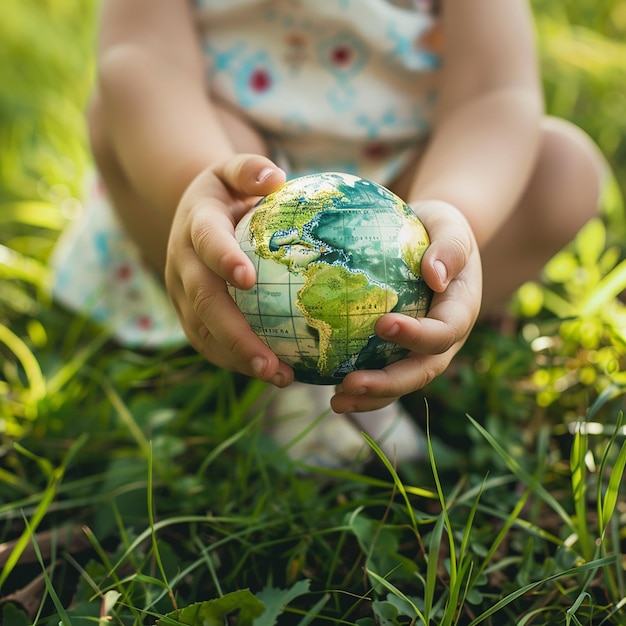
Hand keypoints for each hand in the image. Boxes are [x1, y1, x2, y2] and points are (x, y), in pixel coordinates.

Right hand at [165, 153, 293, 386]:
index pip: (206, 242)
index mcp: (196, 225)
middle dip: (235, 334)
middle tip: (270, 362)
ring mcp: (181, 292)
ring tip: (278, 376)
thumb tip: (275, 177)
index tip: (248, 280)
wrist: (190, 213)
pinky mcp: (187, 312)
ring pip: (203, 331)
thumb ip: (249, 170)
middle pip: (204, 301)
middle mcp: (182, 262)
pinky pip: (206, 342)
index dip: (223, 259)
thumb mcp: (231, 170)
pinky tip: (270, 372)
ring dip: (238, 357)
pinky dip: (234, 360)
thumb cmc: (224, 193)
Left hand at [331, 200, 481, 412]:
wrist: (435, 242)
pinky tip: (329, 385)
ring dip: (371, 396)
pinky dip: (362, 384)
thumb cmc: (441, 230)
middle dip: (387, 384)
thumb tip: (434, 274)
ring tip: (336, 401)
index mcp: (459, 313)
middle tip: (350, 384)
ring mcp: (422, 349)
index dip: (416, 336)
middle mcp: (443, 340)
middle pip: (421, 371)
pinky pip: (383, 370)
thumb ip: (449, 249)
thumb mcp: (451, 229)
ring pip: (401, 381)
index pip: (442, 333)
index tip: (382, 325)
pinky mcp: (401, 350)